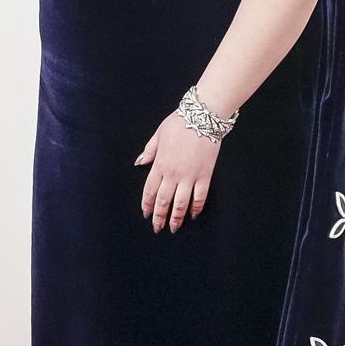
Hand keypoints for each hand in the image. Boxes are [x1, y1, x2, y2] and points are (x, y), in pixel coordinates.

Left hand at [135, 110, 221, 231]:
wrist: (202, 117)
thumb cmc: (179, 123)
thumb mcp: (158, 134)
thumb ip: (149, 151)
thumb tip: (140, 162)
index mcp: (159, 164)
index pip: (150, 190)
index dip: (147, 205)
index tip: (146, 214)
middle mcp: (173, 174)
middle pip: (163, 201)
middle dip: (159, 217)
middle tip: (158, 227)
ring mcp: (189, 176)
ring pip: (180, 203)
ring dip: (176, 218)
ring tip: (174, 228)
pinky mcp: (204, 175)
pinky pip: (200, 196)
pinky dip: (196, 207)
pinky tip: (193, 214)